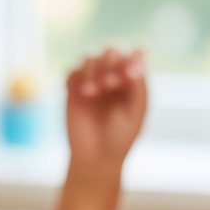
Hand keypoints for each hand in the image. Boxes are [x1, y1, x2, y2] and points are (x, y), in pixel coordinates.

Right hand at [66, 47, 146, 165]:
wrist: (95, 157)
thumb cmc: (120, 137)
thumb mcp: (136, 112)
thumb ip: (138, 86)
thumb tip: (135, 60)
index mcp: (132, 81)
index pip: (135, 55)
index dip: (131, 59)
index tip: (128, 76)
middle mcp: (112, 76)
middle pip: (111, 51)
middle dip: (110, 64)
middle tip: (108, 85)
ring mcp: (91, 82)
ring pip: (89, 58)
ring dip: (92, 71)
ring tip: (91, 93)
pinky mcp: (73, 90)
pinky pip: (71, 71)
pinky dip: (76, 77)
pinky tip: (82, 94)